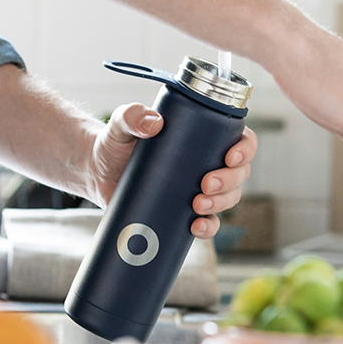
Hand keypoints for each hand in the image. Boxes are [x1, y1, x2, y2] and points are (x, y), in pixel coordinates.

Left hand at [88, 102, 256, 237]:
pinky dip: (208, 227)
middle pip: (239, 173)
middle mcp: (207, 162)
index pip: (240, 139)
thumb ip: (131, 115)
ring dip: (221, 204)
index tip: (230, 157)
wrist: (97, 172)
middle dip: (230, 181)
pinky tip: (195, 227)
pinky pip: (208, 223)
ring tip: (197, 206)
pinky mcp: (184, 212)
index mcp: (204, 136)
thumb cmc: (115, 142)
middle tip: (205, 184)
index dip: (245, 149)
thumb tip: (153, 123)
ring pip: (229, 198)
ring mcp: (198, 189)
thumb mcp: (121, 124)